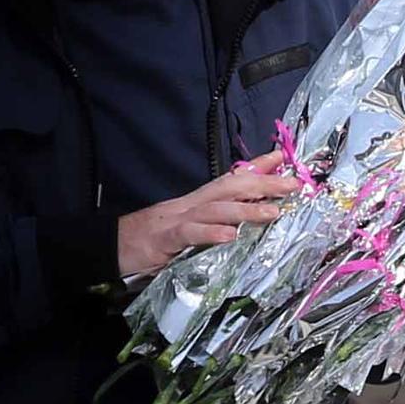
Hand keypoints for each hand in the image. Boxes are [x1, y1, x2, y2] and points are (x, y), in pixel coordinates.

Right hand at [118, 153, 298, 280]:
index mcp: (197, 201)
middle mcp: (190, 204)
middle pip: (231, 187)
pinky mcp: (164, 239)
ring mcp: (177, 219)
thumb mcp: (185, 228)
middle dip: (264, 184)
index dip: (257, 167)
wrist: (110, 246)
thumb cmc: (150, 239)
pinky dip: (210, 233)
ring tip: (273, 212)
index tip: (284, 157)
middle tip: (294, 184)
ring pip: (216, 209)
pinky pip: (190, 234)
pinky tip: (229, 236)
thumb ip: (210, 223)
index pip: (231, 179)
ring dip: (246, 209)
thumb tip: (239, 224)